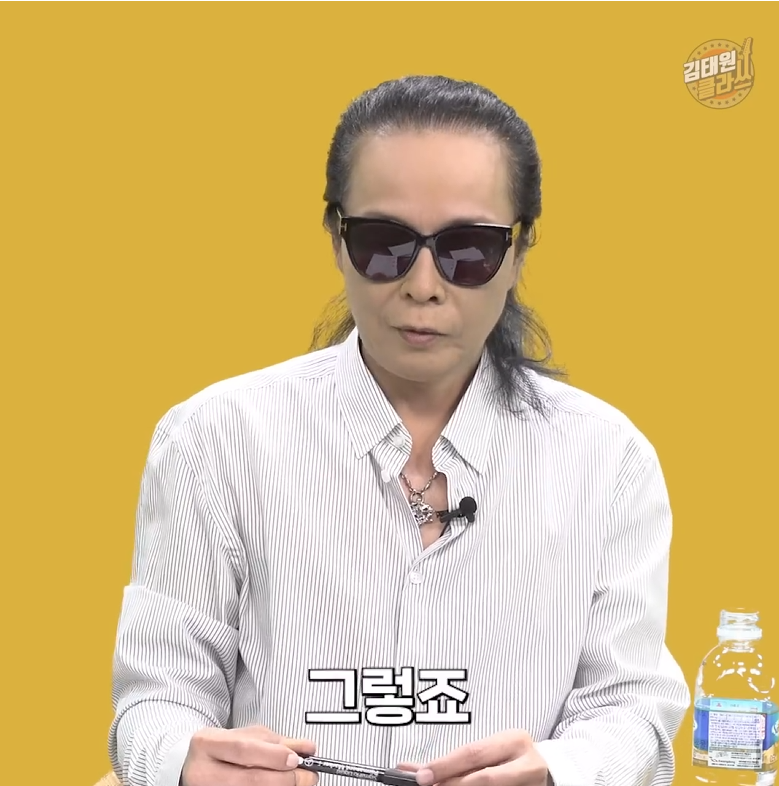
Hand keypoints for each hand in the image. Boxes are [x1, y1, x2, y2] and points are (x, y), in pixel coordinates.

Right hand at [181, 725, 316, 785]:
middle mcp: (203, 772)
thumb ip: (275, 741)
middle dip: (284, 779)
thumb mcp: (244, 736)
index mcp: (207, 744)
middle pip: (249, 780)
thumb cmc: (221, 750)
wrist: (192, 766)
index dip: (273, 755)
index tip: (296, 758)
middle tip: (307, 775)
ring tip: (298, 783)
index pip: (244, 750)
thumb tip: (307, 748)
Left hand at [405, 731, 548, 785]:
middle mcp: (527, 763)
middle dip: (452, 784)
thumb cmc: (510, 757)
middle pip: (484, 778)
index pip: (474, 753)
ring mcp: (531, 785)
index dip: (446, 765)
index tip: (422, 776)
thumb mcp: (490, 749)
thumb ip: (458, 759)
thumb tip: (416, 768)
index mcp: (514, 740)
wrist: (547, 770)